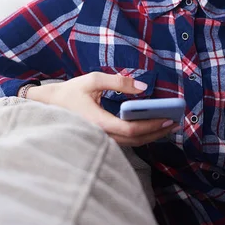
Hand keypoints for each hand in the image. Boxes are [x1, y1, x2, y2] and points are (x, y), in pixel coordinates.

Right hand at [24, 72, 180, 144]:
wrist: (48, 106)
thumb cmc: (70, 92)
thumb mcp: (93, 80)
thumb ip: (119, 82)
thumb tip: (143, 86)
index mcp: (98, 122)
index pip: (131, 129)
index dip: (152, 125)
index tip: (169, 117)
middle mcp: (101, 136)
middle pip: (136, 140)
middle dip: (158, 131)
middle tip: (177, 121)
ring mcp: (102, 141)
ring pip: (133, 144)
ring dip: (152, 135)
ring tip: (170, 124)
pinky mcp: (102, 140)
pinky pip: (126, 142)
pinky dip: (142, 135)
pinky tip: (153, 127)